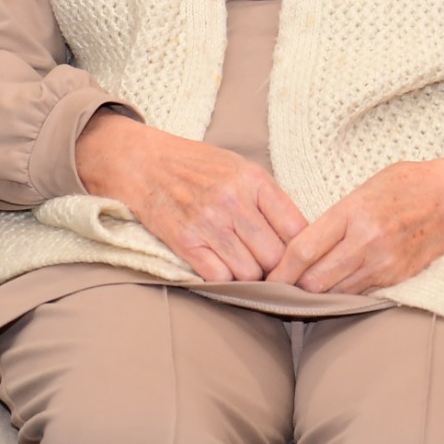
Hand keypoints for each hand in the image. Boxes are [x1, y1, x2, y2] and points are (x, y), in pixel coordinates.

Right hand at [73, 110, 306, 282]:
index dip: (300, 251)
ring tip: (243, 268)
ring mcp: (208, 222)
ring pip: (248, 273)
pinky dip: (223, 281)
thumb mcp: (239, 167)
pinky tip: (220, 269)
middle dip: (275, 268)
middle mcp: (233, 200)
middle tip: (268, 268)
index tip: (296, 259)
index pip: (296, 228)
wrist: (142, 162)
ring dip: (249, 277)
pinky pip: (218, 278)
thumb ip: (267, 198)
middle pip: (274, 256)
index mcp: (253, 179)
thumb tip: (299, 237)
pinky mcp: (184, 240)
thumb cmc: (196, 166)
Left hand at [266, 147, 443, 294]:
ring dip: (317, 294)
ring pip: (335, 293)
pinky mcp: (398, 279)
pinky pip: (359, 294)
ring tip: (302, 290)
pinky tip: (334, 288)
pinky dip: (343, 293)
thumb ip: (336, 216)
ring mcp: (384, 264)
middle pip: (315, 280)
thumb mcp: (365, 187)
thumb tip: (303, 242)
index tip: (265, 276)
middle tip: (279, 286)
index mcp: (354, 213)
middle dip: (294, 287)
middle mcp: (368, 243)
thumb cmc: (407, 183)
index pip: (304, 250)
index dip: (279, 269)